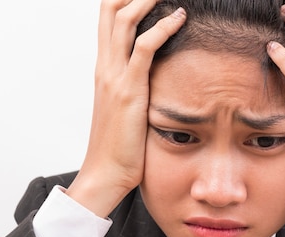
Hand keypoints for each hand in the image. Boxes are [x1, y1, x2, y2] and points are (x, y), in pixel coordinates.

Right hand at [67, 0, 185, 217]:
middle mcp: (105, 66)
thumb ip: (133, 88)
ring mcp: (114, 76)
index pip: (108, 17)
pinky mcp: (129, 90)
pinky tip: (181, 16)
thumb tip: (152, 81)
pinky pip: (145, 47)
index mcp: (104, 68)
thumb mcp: (124, 109)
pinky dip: (164, 27)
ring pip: (125, 19)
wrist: (105, 172)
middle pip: (111, 8)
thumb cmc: (118, 146)